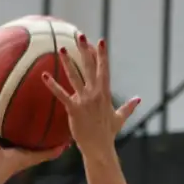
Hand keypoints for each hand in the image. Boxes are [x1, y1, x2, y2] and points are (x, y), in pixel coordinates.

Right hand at [0, 93, 66, 179]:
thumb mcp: (34, 156)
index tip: (32, 96)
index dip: (25, 110)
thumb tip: (66, 145)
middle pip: (4, 111)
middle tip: (10, 83)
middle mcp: (1, 131)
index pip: (20, 120)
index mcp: (13, 137)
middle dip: (7, 99)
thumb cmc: (13, 164)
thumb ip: (49, 151)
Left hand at [42, 34, 141, 151]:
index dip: (101, 54)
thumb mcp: (120, 118)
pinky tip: (44, 75)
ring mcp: (85, 100)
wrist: (99, 148)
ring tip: (62, 48)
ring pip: (75, 77)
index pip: (103, 69)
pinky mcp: (74, 109)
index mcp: (105, 93)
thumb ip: (128, 107)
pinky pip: (61, 94)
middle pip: (89, 67)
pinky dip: (52, 85)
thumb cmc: (108, 133)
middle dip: (85, 50)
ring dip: (68, 62)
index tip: (100, 40)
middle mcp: (95, 93)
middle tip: (80, 35)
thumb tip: (138, 99)